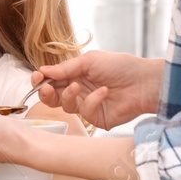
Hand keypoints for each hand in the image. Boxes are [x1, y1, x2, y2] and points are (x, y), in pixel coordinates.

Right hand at [34, 52, 162, 129]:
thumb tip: (43, 71)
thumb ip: (65, 68)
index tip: (37, 77)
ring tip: (77, 86)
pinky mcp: (97, 118)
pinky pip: (85, 113)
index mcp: (74, 75)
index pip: (51, 80)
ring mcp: (87, 106)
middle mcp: (78, 91)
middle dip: (46, 93)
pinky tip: (104, 92)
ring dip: (67, 95)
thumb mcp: (89, 61)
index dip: (41, 80)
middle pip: (52, 98)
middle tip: (46, 88)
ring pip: (65, 107)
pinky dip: (92, 101)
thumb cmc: (120, 66)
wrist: (143, 82)